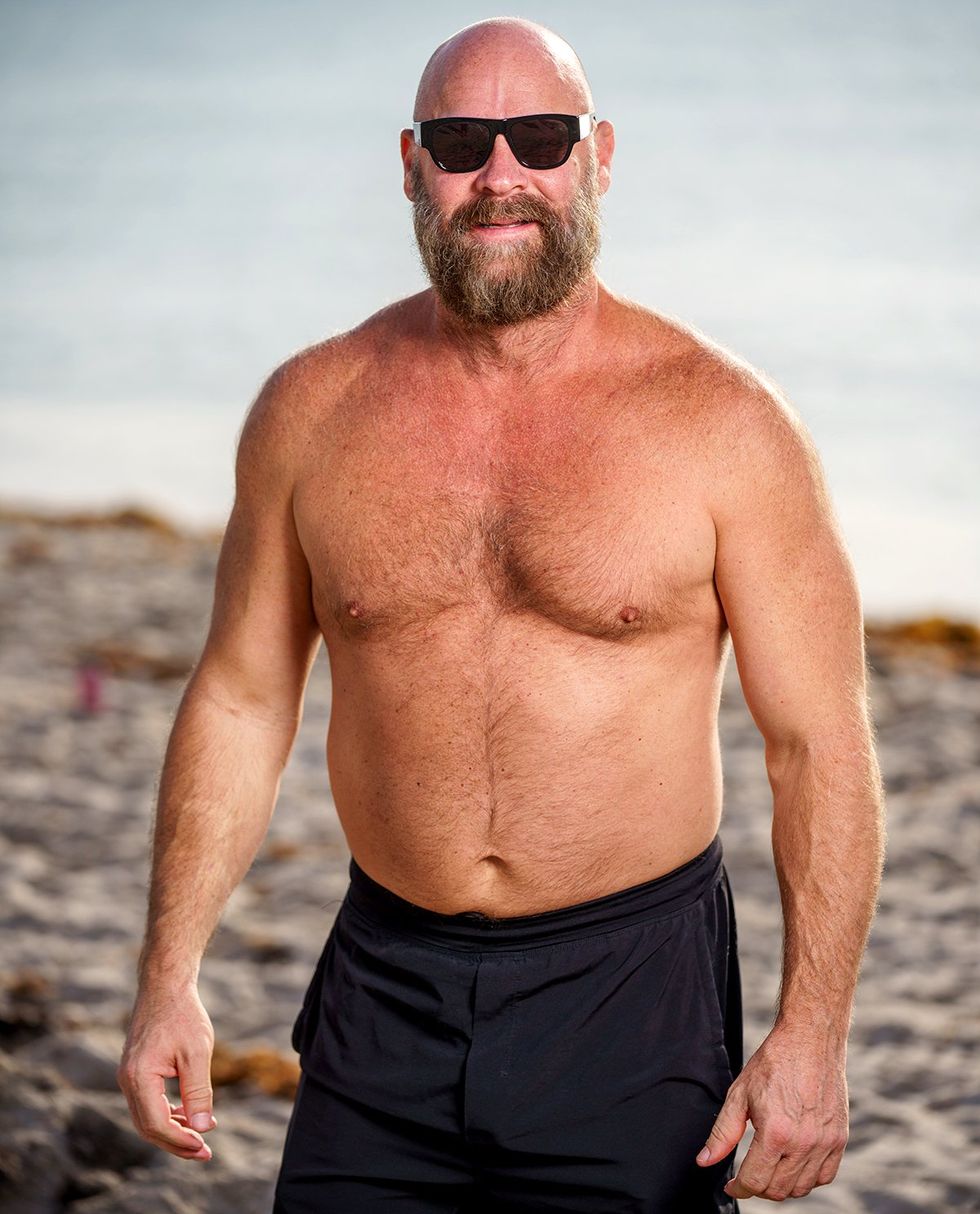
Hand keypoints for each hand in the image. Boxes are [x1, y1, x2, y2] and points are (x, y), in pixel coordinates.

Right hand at [117, 982, 217, 1161]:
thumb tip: (203, 1128)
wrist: (165, 985)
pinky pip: (148, 1103)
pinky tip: (189, 1114)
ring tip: (200, 1137)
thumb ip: (198, 1092)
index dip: (181, 1140)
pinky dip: (167, 1113)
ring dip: (173, 1130)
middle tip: (204, 1153)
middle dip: (176, 1143)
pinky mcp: (135, 1071)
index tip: (205, 1146)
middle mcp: (127, 1080)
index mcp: (139, 1077)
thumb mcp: (197, 1053)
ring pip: (147, 1117)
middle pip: (148, 1127)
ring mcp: (129, 1076)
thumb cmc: (182, 1014)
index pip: (156, 1124)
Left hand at [695, 1022, 849, 1200]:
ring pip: (802, 1188)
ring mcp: (825, 1143)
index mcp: (776, 1132)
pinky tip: (794, 1165)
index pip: (755, 1181)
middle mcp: (803, 1142)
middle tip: (749, 1174)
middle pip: (778, 1190)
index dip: (739, 1188)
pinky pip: (825, 1176)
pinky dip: (808, 1179)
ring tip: (769, 1169)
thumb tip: (704, 1161)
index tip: (733, 1184)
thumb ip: (722, 1133)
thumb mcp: (739, 1094)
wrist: (810, 1041)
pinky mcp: (839, 1139)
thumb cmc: (774, 1063)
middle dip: (758, 1188)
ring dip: (782, 1186)